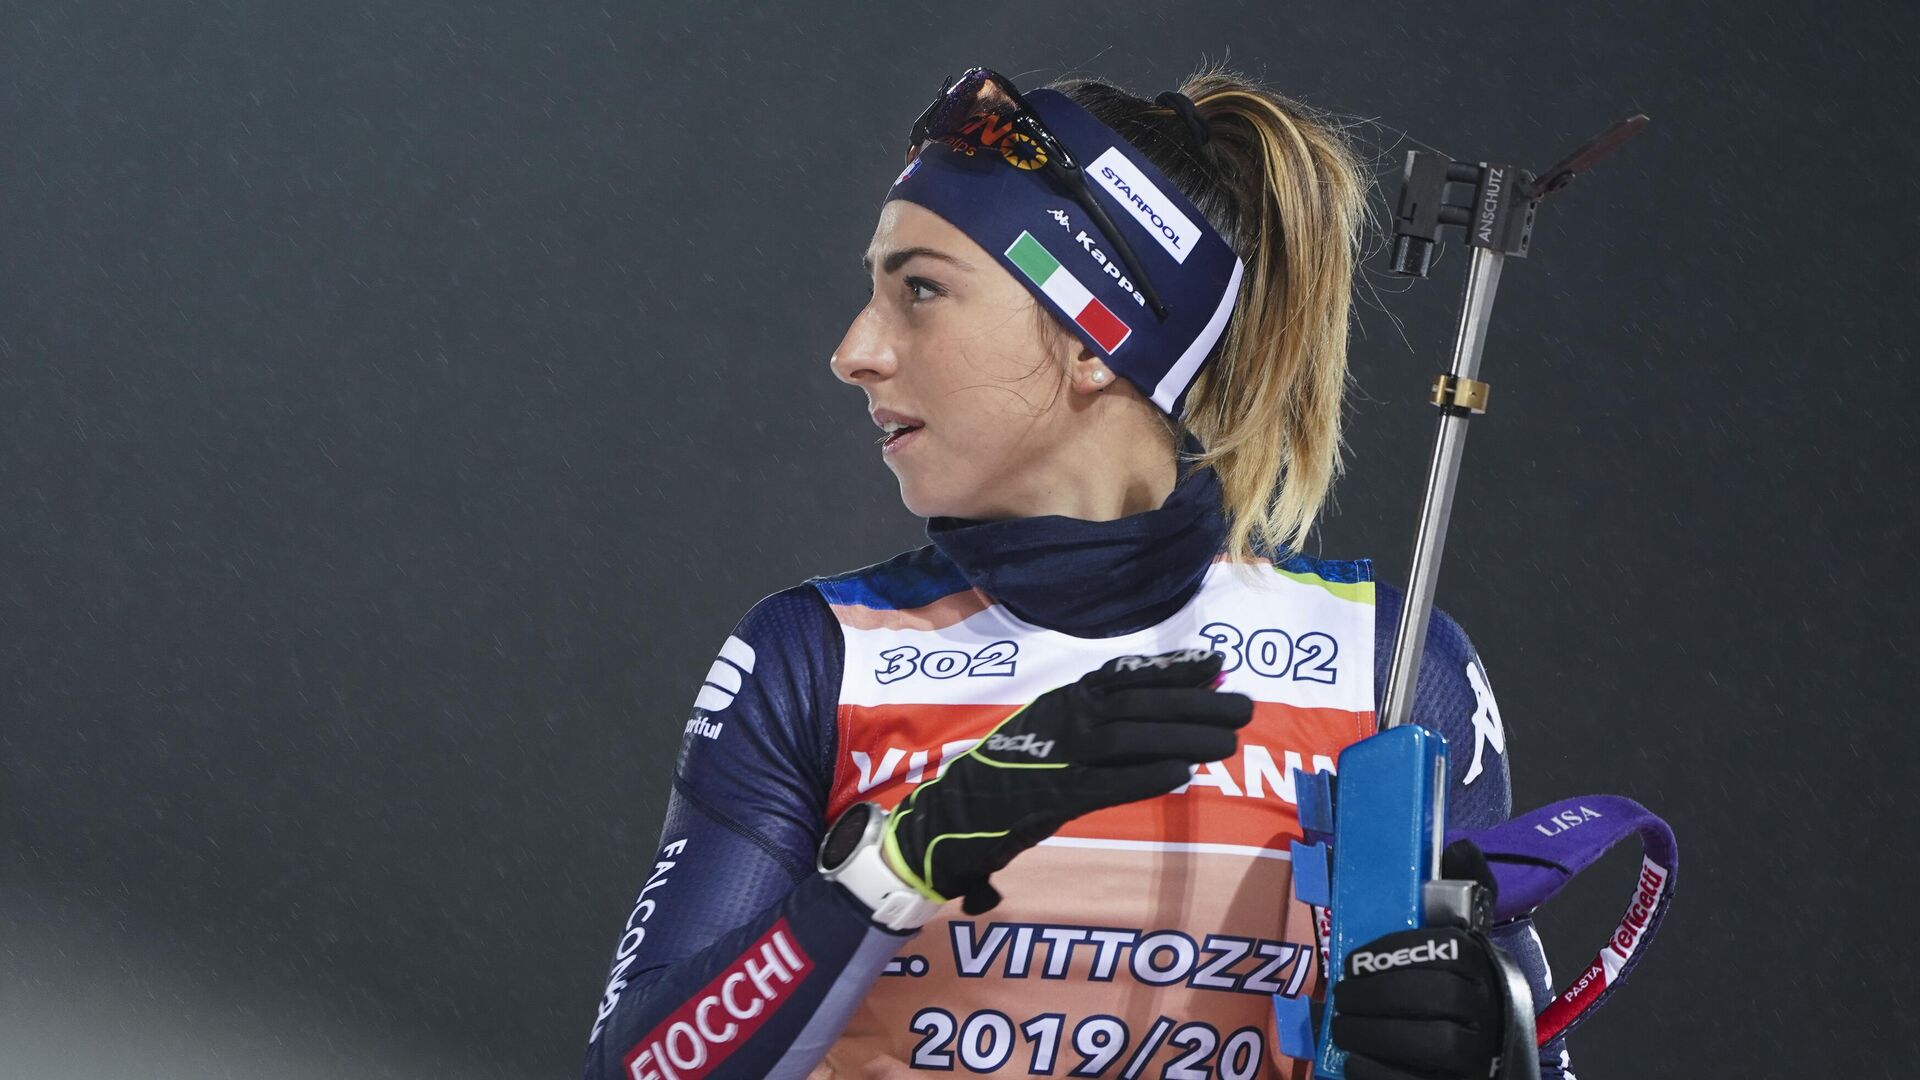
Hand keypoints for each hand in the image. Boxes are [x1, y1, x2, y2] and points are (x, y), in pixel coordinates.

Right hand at [882, 647, 1251, 913]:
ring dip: (1181, 736)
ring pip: (1128, 737)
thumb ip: (1099, 722)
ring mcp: (1055, 754)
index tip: (1217, 662)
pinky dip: (1143, 775)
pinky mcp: (1050, 794)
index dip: (1173, 668)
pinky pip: (1104, 782)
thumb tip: (1164, 715)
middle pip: (1137, 703)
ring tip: (1227, 742)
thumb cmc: (1010, 777)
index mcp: (1063, 699)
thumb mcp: (1053, 734)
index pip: (1126, 676)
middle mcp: (1061, 717)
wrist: (952, 817)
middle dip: (1194, 702)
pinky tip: (1181, 774)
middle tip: (1243, 706)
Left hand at [1331, 841, 1515, 1079]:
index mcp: (1489, 970)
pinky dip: (1377, 1072)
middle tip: (1342, 996)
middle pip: (1440, 997)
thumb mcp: (1470, 951)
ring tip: (1343, 1027)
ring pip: (1433, 1043)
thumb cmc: (1469, 999)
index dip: (1396, 952)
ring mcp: (1482, 1058)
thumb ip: (1463, 899)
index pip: (1450, 951)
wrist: (1495, 1067)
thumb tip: (1460, 846)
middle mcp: (1494, 1013)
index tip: (1357, 960)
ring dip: (1374, 1033)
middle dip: (1378, 994)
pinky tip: (1354, 1060)